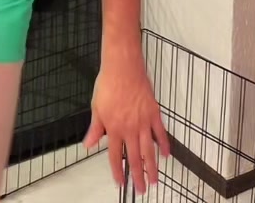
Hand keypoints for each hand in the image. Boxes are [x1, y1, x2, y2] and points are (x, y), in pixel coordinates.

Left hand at [84, 57, 169, 193]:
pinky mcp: (153, 112)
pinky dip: (164, 144)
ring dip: (152, 167)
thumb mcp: (96, 106)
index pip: (115, 155)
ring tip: (155, 179)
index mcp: (114, 128)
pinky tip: (166, 154)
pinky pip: (160, 132)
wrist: (123, 66)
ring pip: (149, 150)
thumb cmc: (108, 84)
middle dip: (138, 175)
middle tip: (142, 189)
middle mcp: (130, 129)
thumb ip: (95, 128)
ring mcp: (143, 122)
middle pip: (134, 157)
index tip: (120, 182)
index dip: (117, 171)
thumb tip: (88, 144)